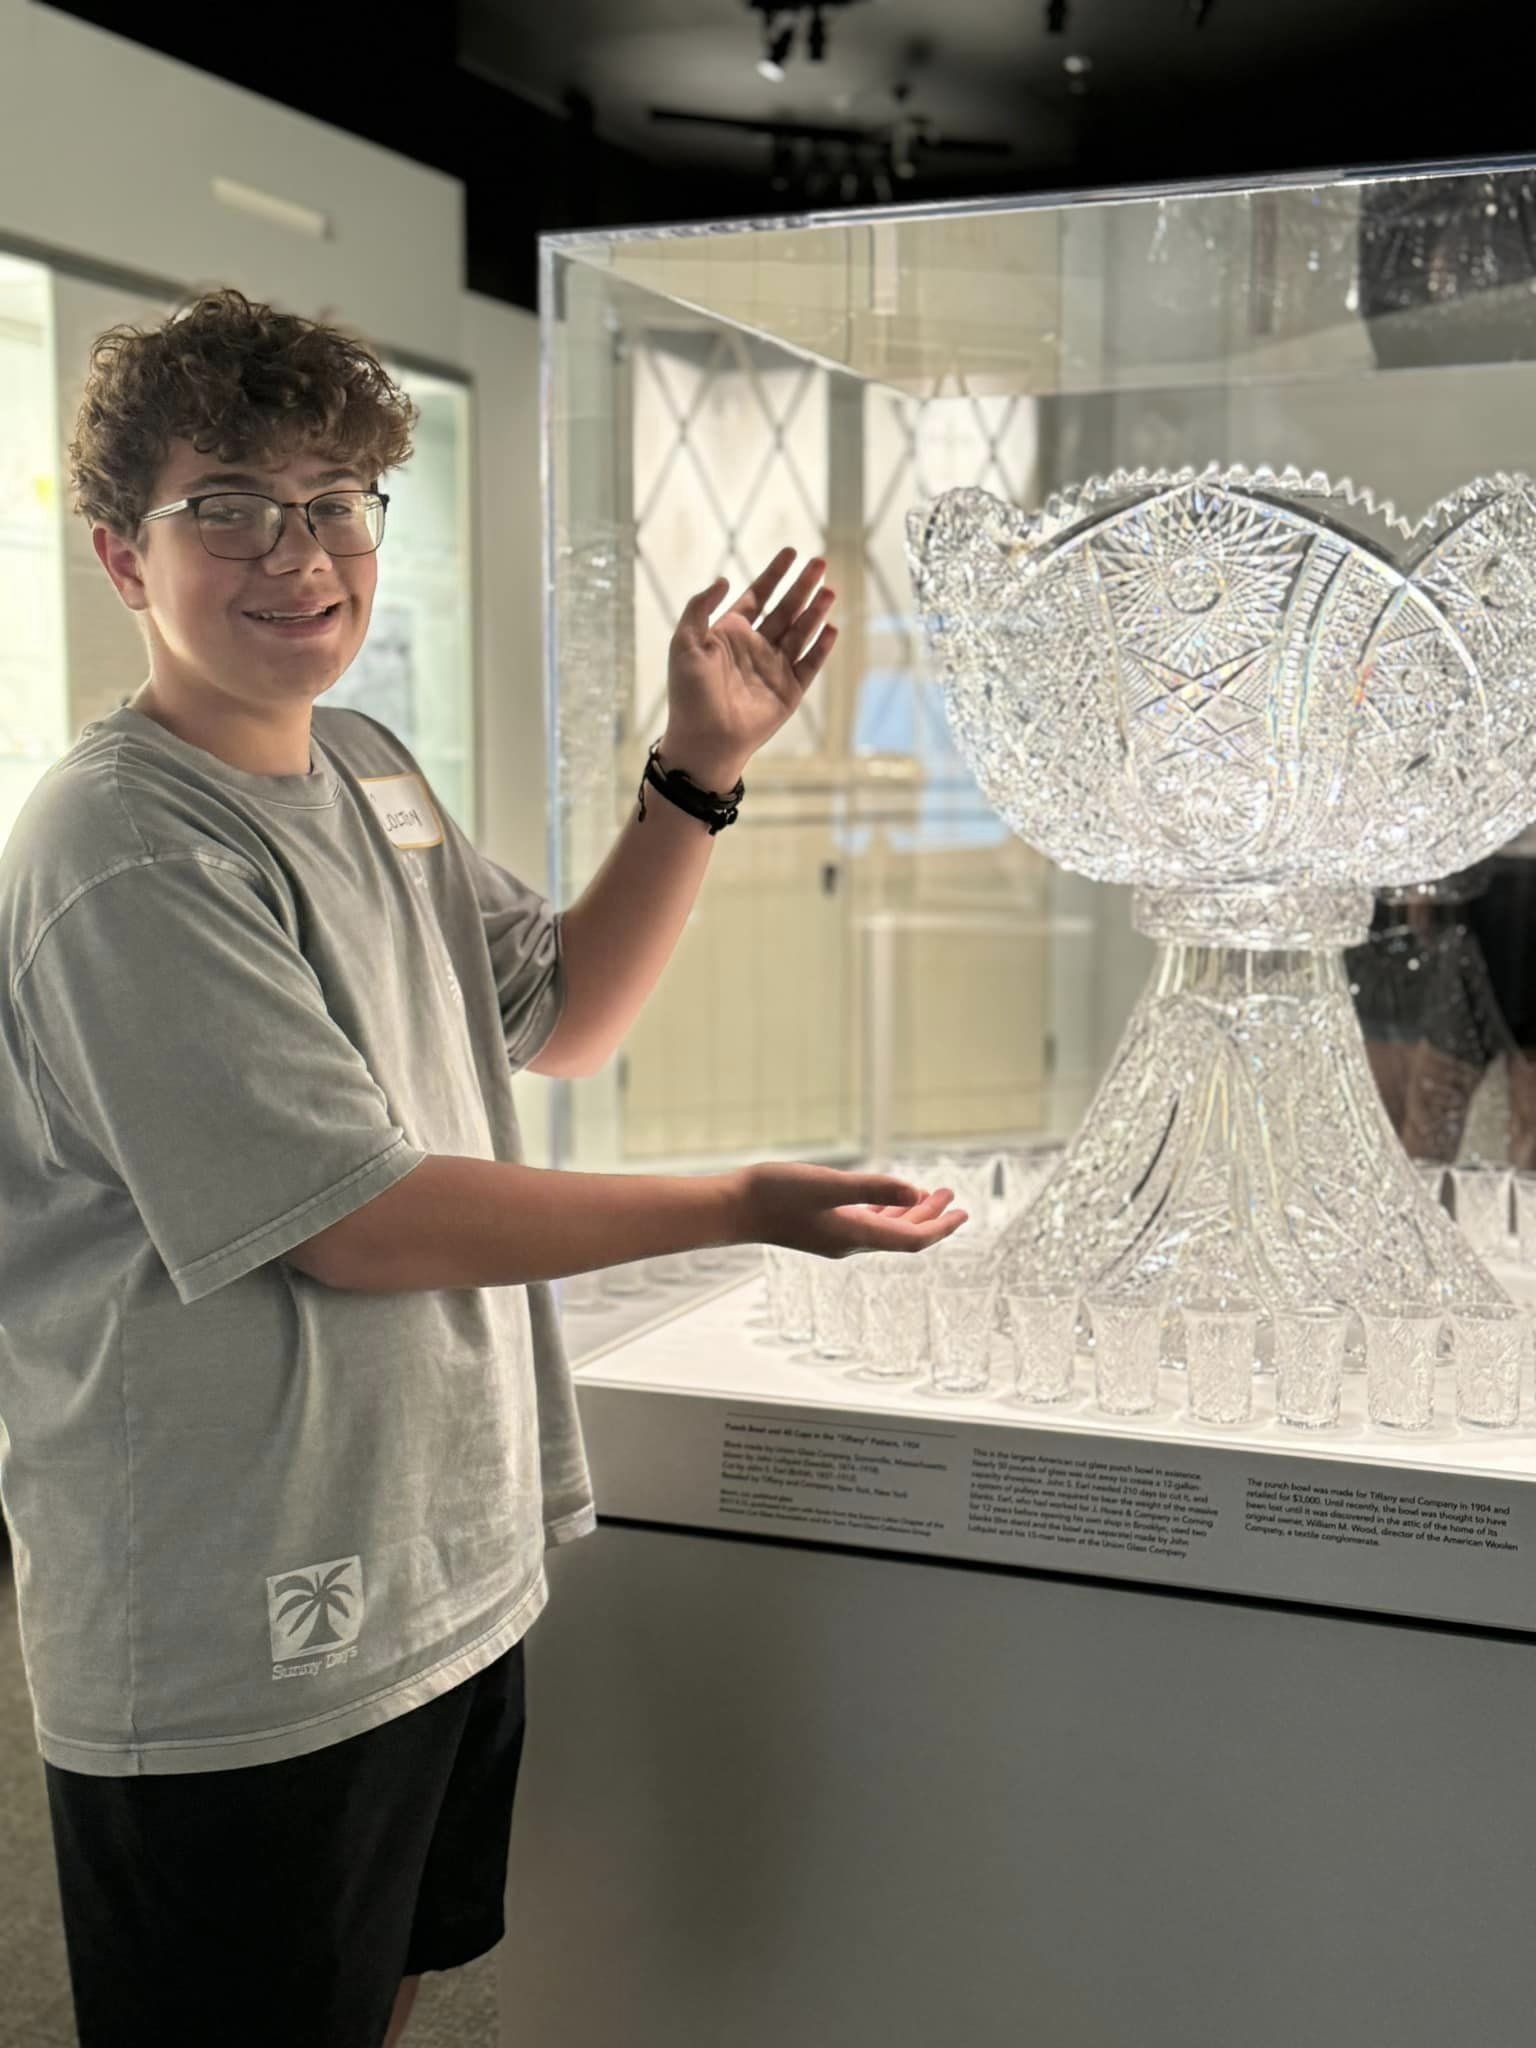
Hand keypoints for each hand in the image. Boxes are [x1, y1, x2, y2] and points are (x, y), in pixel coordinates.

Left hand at [661, 548, 838, 787]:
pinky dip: (820, 647)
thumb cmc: (689, 693)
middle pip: (785, 609)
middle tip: (820, 563)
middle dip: (803, 586)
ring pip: (800, 632)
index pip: (758, 596)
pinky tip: (830, 627)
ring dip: (815, 611)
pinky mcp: (789, 691)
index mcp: (731, 633)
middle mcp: (756, 646)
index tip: (790, 552)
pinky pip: (809, 664)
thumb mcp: (684, 643)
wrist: (704, 739)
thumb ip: (699, 608)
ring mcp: (775, 668)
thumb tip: (723, 579)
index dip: (774, 574)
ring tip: (829, 590)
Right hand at [732, 1162, 969, 1259]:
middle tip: (953, 1195)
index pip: (912, 1238)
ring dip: (910, 1211)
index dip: (941, 1226)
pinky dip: (885, 1209)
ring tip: (930, 1192)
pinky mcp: (821, 1227)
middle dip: (931, 1216)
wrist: (733, 1208)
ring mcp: (835, 1236)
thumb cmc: (775, 1194)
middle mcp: (850, 1242)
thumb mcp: (829, 1184)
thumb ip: (872, 1187)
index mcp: (856, 1235)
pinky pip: (866, 1222)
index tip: (963, 1211)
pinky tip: (887, 1196)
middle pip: (903, 1235)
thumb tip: (915, 1189)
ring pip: (886, 1228)